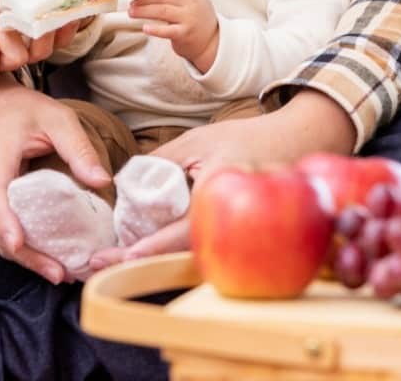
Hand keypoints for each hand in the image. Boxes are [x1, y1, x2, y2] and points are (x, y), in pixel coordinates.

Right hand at [0, 74, 111, 282]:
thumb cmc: (20, 110)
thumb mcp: (55, 118)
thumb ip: (78, 147)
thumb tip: (102, 181)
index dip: (5, 224)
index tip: (19, 245)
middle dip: (26, 255)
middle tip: (59, 272)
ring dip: (26, 258)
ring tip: (59, 272)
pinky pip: (1, 232)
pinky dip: (22, 249)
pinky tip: (46, 259)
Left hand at [89, 90, 356, 271]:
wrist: (298, 141)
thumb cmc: (244, 138)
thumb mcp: (196, 139)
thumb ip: (161, 161)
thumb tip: (124, 183)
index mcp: (223, 187)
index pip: (185, 225)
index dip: (153, 244)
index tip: (123, 255)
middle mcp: (236, 215)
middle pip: (185, 250)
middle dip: (143, 259)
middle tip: (102, 262)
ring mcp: (245, 231)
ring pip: (195, 255)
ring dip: (156, 260)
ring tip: (115, 259)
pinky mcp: (244, 237)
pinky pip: (209, 251)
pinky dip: (175, 253)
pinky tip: (148, 251)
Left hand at [129, 0, 218, 72]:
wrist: (212, 42)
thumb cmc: (197, 20)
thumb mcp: (192, 1)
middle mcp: (192, 3)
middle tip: (132, 3)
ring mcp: (189, 18)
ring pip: (162, 11)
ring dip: (143, 11)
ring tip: (132, 12)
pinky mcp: (185, 34)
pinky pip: (167, 31)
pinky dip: (154, 29)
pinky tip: (145, 28)